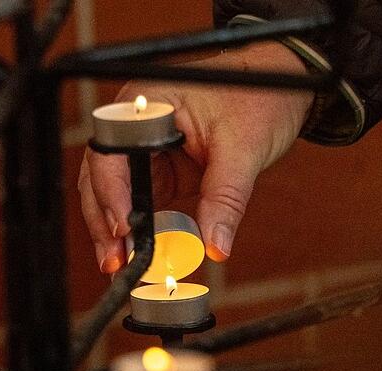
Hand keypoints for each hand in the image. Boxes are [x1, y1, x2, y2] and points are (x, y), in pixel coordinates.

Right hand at [77, 41, 313, 272]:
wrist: (280, 89)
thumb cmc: (259, 99)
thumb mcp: (243, 149)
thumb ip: (226, 198)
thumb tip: (215, 247)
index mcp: (146, 106)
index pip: (112, 153)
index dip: (111, 193)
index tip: (124, 229)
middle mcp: (135, 126)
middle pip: (101, 178)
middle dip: (105, 222)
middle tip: (117, 262)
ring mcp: (144, 151)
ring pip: (114, 196)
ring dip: (116, 233)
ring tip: (123, 269)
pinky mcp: (159, 172)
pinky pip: (139, 205)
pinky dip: (139, 231)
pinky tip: (140, 257)